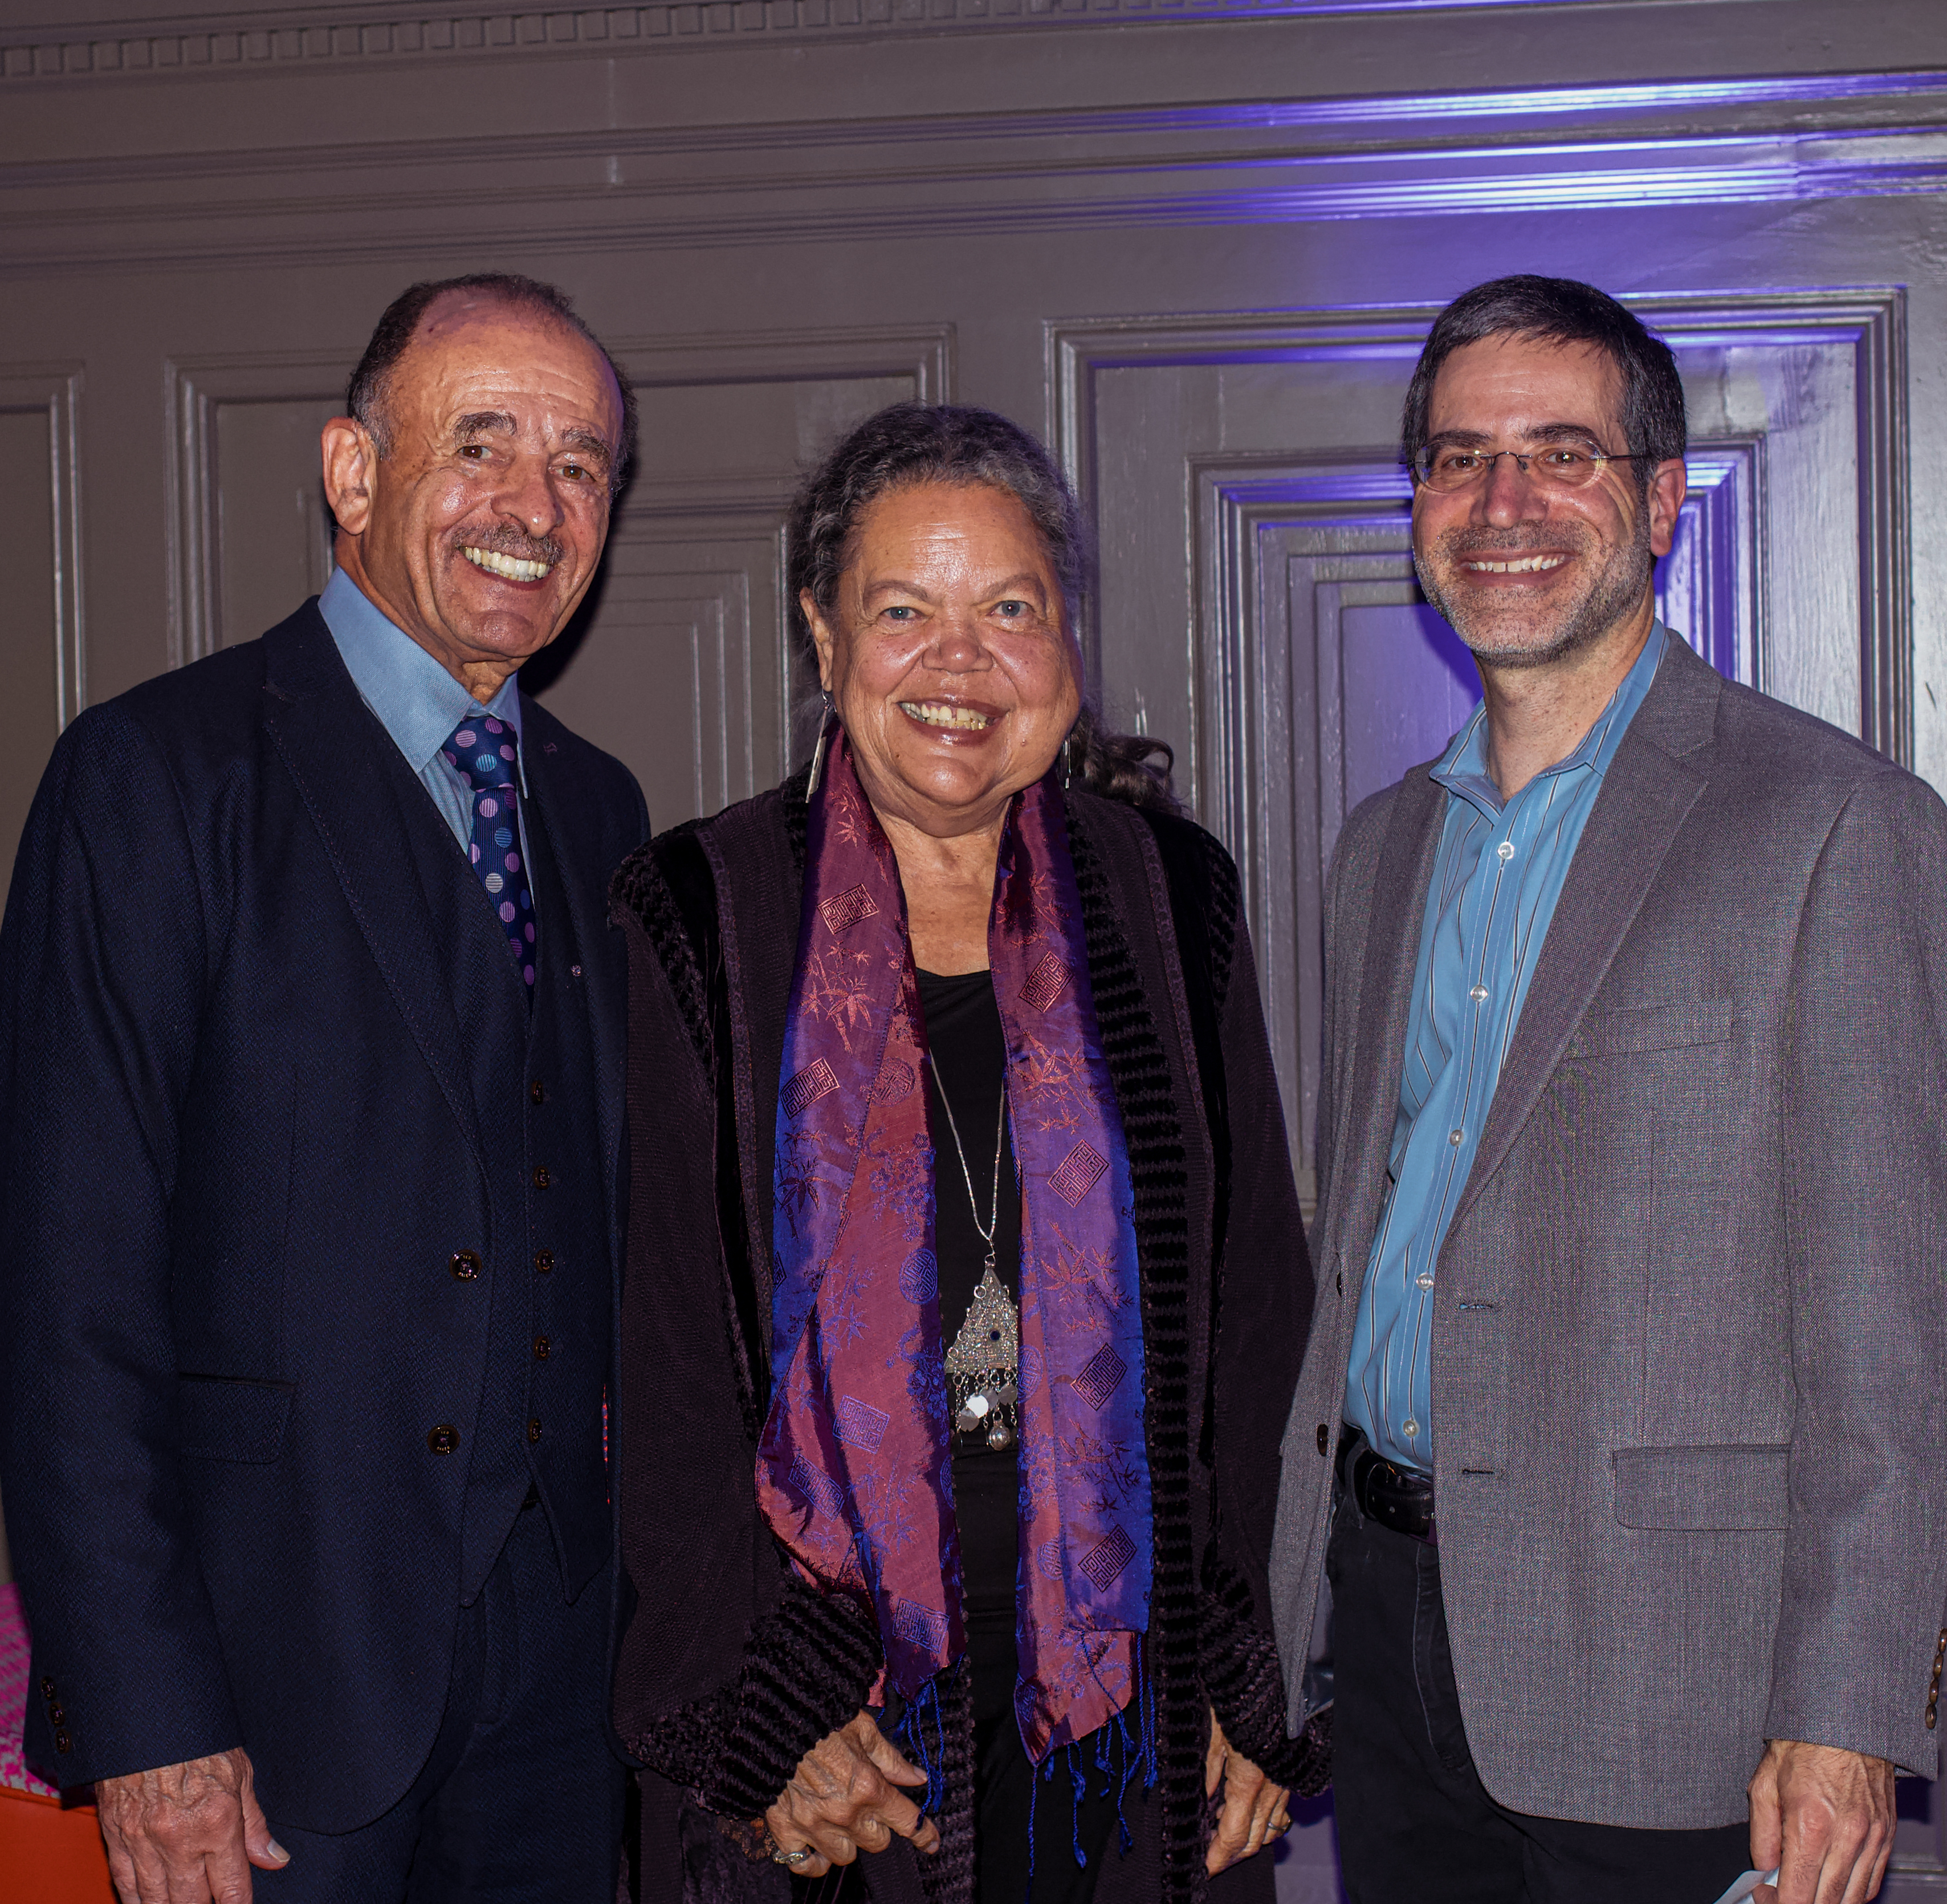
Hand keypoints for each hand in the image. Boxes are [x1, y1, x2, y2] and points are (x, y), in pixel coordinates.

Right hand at [95, 1748, 287, 1903]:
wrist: (148, 1717)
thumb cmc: (199, 1739)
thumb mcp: (240, 1772)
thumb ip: (255, 1823)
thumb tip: (274, 1858)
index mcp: (218, 1821)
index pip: (231, 1888)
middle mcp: (181, 1839)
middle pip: (192, 1903)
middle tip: (212, 1902)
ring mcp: (145, 1842)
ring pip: (157, 1901)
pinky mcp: (116, 1839)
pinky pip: (125, 1886)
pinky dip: (137, 1901)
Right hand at [760, 1710, 941, 1877]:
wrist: (774, 1719)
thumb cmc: (821, 1718)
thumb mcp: (864, 1729)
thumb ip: (891, 1759)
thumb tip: (917, 1778)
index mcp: (868, 1786)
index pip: (906, 1822)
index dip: (924, 1834)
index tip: (930, 1841)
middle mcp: (845, 1813)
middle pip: (878, 1843)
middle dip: (878, 1826)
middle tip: (867, 1807)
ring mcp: (814, 1826)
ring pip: (846, 1857)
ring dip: (848, 1841)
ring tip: (840, 1820)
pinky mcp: (786, 1830)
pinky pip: (806, 1865)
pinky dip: (813, 1859)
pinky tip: (816, 1844)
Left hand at [1204, 1710, 1291, 1875]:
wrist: (1277, 1677)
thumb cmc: (1240, 1697)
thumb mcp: (1214, 1731)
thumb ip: (1208, 1769)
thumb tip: (1203, 1798)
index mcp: (1248, 1781)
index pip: (1233, 1835)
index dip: (1218, 1856)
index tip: (1205, 1867)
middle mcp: (1271, 1788)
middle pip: (1254, 1840)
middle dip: (1231, 1855)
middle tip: (1210, 1855)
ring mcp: (1285, 1782)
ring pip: (1270, 1828)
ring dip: (1248, 1838)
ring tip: (1223, 1831)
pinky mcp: (1292, 1773)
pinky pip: (1281, 1810)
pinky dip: (1264, 1820)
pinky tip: (1245, 1810)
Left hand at [1748, 1739, 1894, 1903]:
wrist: (1843, 1723)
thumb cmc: (1802, 1747)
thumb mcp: (1764, 1785)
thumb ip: (1761, 1835)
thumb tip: (1762, 1870)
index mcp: (1809, 1823)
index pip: (1798, 1892)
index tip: (1768, 1900)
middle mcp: (1845, 1836)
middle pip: (1826, 1901)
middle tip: (1783, 1896)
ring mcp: (1870, 1839)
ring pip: (1852, 1898)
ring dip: (1827, 1902)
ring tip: (1806, 1891)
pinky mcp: (1886, 1837)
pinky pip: (1871, 1882)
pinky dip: (1852, 1893)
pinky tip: (1834, 1885)